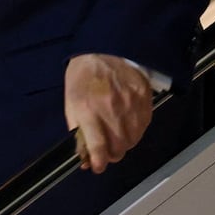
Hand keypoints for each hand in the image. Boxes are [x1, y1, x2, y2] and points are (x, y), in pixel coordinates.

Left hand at [64, 53, 152, 173]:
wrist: (107, 48)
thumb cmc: (84, 75)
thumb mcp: (71, 101)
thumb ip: (77, 129)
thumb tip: (83, 156)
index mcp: (88, 108)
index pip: (98, 147)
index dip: (98, 163)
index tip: (96, 166)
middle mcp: (111, 109)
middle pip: (118, 148)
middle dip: (110, 155)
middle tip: (105, 151)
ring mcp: (130, 105)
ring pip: (132, 141)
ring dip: (123, 144)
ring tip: (115, 136)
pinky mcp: (144, 101)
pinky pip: (143, 128)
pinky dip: (134, 131)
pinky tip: (126, 123)